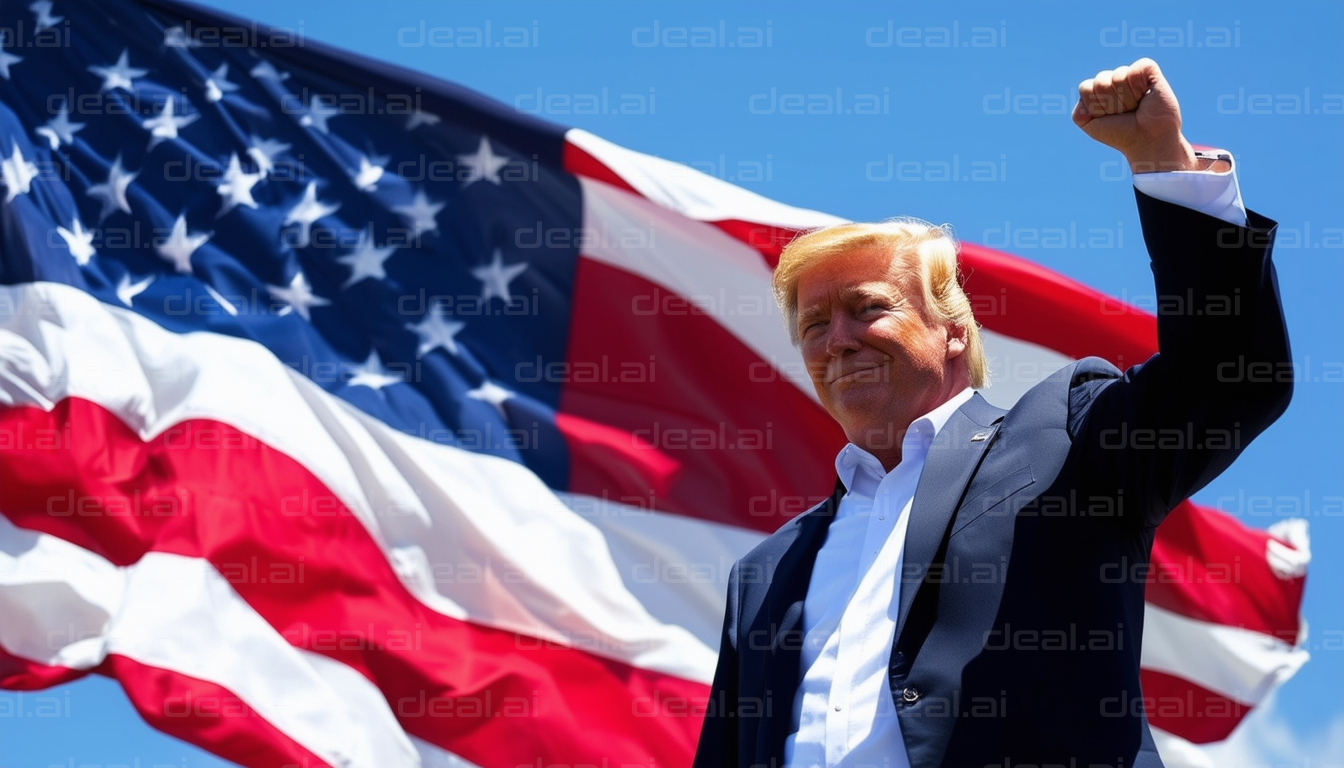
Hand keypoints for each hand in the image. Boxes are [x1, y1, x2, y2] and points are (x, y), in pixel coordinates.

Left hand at [1072, 58, 1198, 173]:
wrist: (1147, 141)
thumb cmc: (1120, 133)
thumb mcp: (1090, 125)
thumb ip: (1078, 112)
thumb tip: (1084, 92)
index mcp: (1100, 89)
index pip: (1085, 88)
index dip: (1095, 106)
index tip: (1109, 117)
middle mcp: (1115, 78)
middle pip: (1100, 82)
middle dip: (1110, 103)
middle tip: (1125, 113)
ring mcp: (1132, 73)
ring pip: (1117, 77)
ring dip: (1126, 99)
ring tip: (1136, 107)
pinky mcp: (1149, 70)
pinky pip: (1136, 70)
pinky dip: (1139, 86)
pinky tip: (1145, 95)